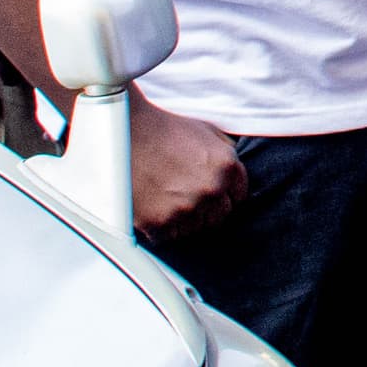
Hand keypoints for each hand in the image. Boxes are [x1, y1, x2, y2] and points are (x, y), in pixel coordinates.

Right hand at [128, 95, 246, 236]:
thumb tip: (236, 174)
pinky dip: (161, 229)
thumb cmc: (166, 130)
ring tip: (167, 200)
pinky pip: (168, 237)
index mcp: (227, 167)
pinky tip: (154, 209)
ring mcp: (186, 208)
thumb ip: (228, 153)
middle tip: (186, 198)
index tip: (210, 195)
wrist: (128, 132)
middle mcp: (211, 189)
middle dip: (206, 210)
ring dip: (184, 220)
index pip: (238, 198)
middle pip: (218, 217)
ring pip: (194, 229)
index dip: (224, 196)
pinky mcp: (159, 222)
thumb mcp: (209, 131)